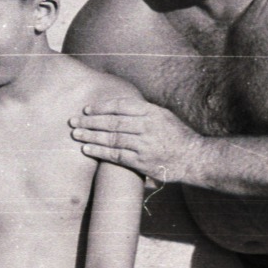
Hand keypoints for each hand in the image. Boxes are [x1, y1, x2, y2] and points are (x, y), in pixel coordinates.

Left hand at [69, 97, 201, 182]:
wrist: (194, 158)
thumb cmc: (177, 136)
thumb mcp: (163, 116)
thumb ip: (143, 112)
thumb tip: (118, 108)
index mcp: (151, 112)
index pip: (121, 106)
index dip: (101, 107)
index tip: (87, 109)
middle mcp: (147, 126)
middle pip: (112, 122)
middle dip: (90, 121)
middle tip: (74, 121)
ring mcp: (144, 145)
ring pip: (112, 139)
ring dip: (91, 136)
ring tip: (76, 134)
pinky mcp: (142, 162)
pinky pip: (116, 156)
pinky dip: (100, 152)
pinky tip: (87, 149)